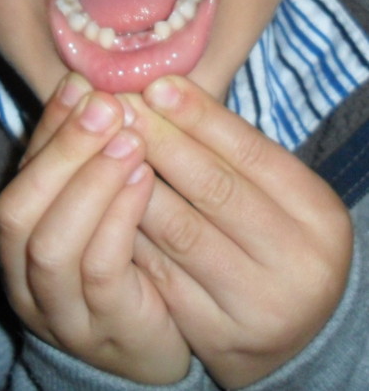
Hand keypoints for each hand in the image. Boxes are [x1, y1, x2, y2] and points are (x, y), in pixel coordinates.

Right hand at [0, 73, 190, 384]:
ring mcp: (59, 308)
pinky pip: (101, 270)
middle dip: (63, 151)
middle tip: (106, 107)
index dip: (49, 129)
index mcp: (21, 241)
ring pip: (53, 242)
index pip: (21, 177)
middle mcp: (24, 275)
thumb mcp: (99, 209)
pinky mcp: (103, 328)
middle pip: (20, 208)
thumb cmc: (125, 262)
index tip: (82, 85)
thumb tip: (91, 91)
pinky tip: (144, 179)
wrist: (149, 342)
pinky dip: (118, 218)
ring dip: (90, 182)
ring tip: (129, 138)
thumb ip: (88, 162)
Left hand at [123, 76, 352, 388]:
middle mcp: (297, 263)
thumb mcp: (275, 195)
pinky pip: (158, 274)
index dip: (198, 116)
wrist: (294, 326)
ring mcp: (257, 306)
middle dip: (159, 142)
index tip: (154, 86)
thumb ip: (232, 152)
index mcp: (318, 216)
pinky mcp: (217, 335)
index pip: (250, 152)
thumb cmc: (276, 242)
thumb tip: (165, 93)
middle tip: (118, 109)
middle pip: (213, 189)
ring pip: (178, 232)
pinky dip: (128, 232)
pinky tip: (103, 201)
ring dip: (132, 183)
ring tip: (102, 146)